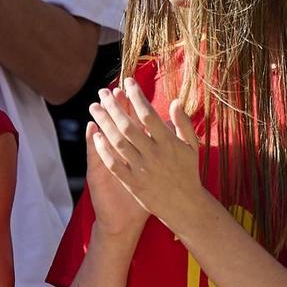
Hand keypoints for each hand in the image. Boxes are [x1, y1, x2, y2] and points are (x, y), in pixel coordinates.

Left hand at [86, 79, 208, 232]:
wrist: (184, 205)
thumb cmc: (187, 171)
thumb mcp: (192, 147)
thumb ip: (183, 124)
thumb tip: (176, 101)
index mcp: (170, 143)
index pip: (149, 114)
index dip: (136, 97)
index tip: (127, 82)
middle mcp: (155, 155)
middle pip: (129, 126)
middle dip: (114, 106)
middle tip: (103, 92)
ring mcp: (142, 169)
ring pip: (118, 142)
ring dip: (104, 123)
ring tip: (94, 107)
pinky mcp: (132, 183)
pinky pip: (114, 164)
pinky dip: (104, 149)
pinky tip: (95, 135)